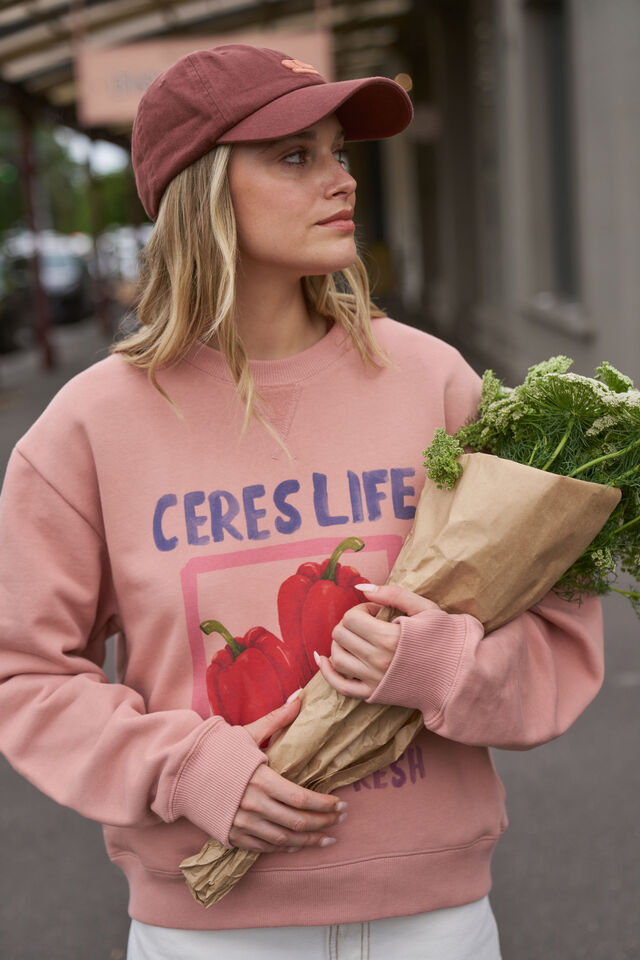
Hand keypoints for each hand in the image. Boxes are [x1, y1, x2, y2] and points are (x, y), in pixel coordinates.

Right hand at [229, 697, 346, 852]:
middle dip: (322, 823)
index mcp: (260, 779)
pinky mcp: (232, 836)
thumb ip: (277, 719)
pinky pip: (264, 847)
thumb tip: (300, 697)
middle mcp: (253, 805)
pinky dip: (284, 848)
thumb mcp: (248, 732)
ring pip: (283, 839)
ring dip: (308, 841)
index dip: (323, 805)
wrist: (182, 772)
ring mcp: (242, 824)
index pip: (300, 798)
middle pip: (296, 821)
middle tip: (339, 822)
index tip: (340, 805)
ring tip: (327, 839)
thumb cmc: (217, 750)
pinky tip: (297, 844)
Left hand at [315, 583, 439, 699]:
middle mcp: (377, 660)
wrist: (458, 676)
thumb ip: (393, 594)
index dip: (361, 609)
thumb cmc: (445, 639)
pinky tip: (324, 660)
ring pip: (337, 657)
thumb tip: (361, 587)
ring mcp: (374, 680)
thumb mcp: (425, 609)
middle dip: (349, 624)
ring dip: (339, 643)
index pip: (352, 617)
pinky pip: (340, 686)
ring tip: (355, 639)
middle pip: (341, 634)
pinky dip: (327, 672)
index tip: (376, 612)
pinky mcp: (373, 694)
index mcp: (389, 637)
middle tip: (366, 624)